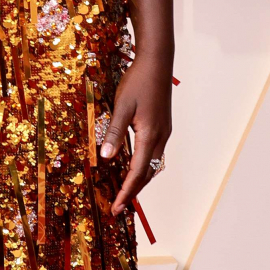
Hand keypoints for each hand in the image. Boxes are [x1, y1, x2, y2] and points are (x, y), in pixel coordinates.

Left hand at [99, 53, 171, 215]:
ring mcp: (164, 132)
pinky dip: (144, 167)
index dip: (126, 191)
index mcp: (150, 135)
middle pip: (148, 173)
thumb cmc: (138, 81)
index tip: (117, 207)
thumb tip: (106, 158)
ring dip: (140, 180)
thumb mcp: (122, 106)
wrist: (157, 62)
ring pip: (153, 165)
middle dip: (133, 191)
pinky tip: (134, 167)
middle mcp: (161, 137)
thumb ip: (114, 132)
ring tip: (126, 192)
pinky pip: (154, 154)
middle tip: (118, 207)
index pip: (137, 172)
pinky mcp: (162, 126)